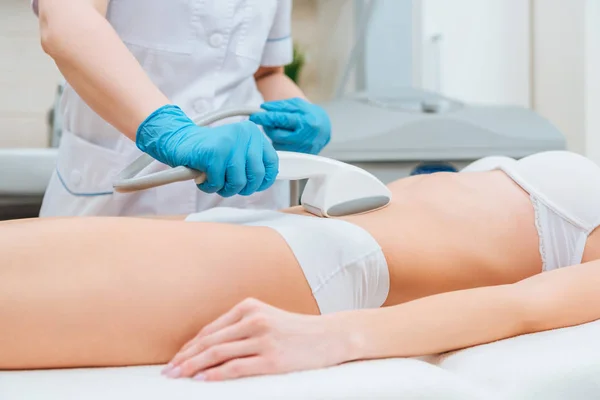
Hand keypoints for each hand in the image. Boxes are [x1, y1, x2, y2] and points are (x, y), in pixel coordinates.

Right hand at [136, 105, 278, 196]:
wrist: (179, 141)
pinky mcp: (214, 153)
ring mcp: (229, 143)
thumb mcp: (237, 152)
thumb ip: (252, 162)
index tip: (253, 185)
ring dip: (224, 188)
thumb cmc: (209, 152)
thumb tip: (266, 180)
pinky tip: (203, 177)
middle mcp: (244, 134)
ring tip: (214, 180)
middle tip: (228, 185)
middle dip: (242, 188)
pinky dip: (209, 186)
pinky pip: (218, 183)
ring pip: (238, 182)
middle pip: (256, 176)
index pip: (272, 163)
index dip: (264, 180)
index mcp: (253, 133)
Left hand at [161, 298, 352, 380]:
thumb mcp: (267, 318)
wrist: (329, 336)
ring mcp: (263, 338)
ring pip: (218, 354)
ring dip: (194, 367)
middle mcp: (253, 319)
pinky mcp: (272, 358)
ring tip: (179, 377)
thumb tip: (209, 347)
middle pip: (209, 342)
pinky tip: (203, 380)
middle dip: (186, 358)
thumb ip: (241, 327)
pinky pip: (237, 367)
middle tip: (168, 372)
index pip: (210, 330)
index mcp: (249, 307)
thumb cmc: (296, 330)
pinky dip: (216, 374)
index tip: (176, 359)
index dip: (190, 346)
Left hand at [249, 97, 330, 154]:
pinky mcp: (299, 157)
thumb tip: (264, 108)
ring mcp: (302, 150)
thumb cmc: (310, 115)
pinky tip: (285, 137)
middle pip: (276, 134)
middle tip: (268, 120)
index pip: (280, 119)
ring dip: (274, 135)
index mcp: (305, 122)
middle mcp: (304, 138)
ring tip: (280, 128)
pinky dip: (279, 143)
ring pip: (277, 144)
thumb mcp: (297, 105)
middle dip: (268, 126)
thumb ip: (280, 105)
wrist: (324, 129)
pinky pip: (282, 150)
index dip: (265, 118)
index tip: (254, 116)